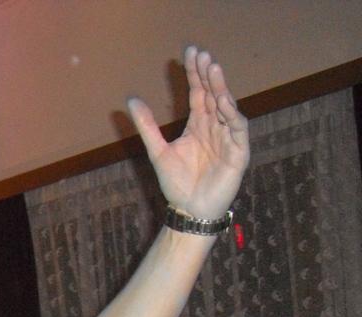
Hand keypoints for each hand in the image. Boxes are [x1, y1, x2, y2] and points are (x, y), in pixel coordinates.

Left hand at [129, 46, 249, 219]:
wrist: (188, 211)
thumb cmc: (176, 183)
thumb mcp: (157, 151)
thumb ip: (147, 126)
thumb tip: (131, 99)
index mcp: (199, 124)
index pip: (198, 93)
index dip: (194, 73)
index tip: (190, 52)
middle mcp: (215, 127)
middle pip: (213, 95)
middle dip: (208, 75)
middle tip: (202, 54)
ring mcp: (228, 138)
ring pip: (227, 108)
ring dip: (221, 89)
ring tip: (213, 69)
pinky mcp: (238, 152)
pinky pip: (237, 129)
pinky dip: (231, 115)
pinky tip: (223, 101)